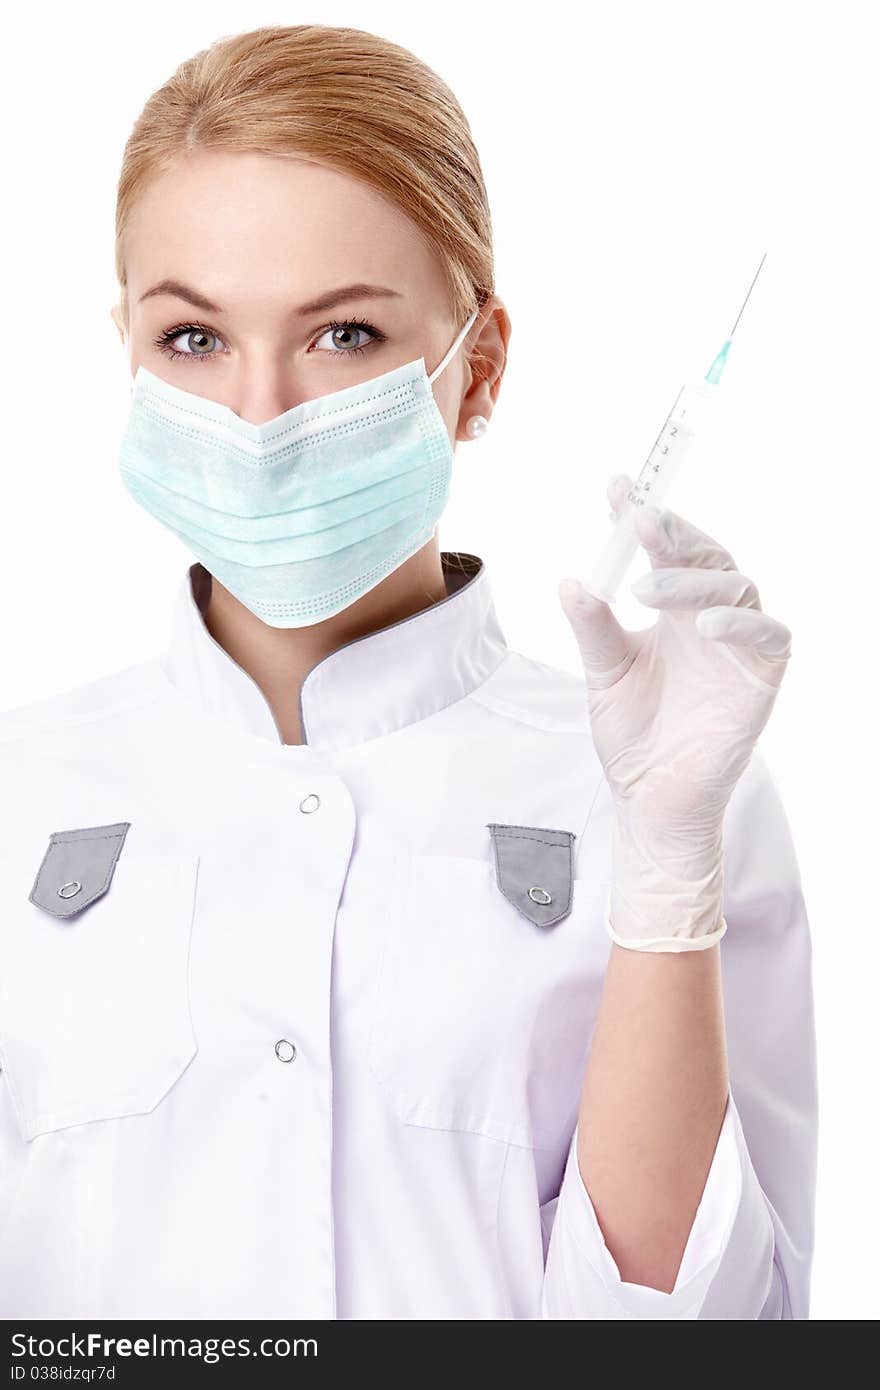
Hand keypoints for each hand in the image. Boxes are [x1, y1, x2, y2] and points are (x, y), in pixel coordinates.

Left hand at [559, 473, 791, 951]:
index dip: (643, 517)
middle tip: (641, 520)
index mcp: (672, 610)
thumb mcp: (603, 676)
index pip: (663, 550)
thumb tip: (571, 582)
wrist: (651, 800)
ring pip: (735, 586)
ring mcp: (738, 643)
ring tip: (648, 589)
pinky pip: (768, 635)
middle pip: (705, 557)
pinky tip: (704, 625)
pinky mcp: (763, 674)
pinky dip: (741, 622)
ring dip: (694, 579)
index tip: (616, 488)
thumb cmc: (633, 737)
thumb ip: (593, 629)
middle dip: (674, 534)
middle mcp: (708, 617)